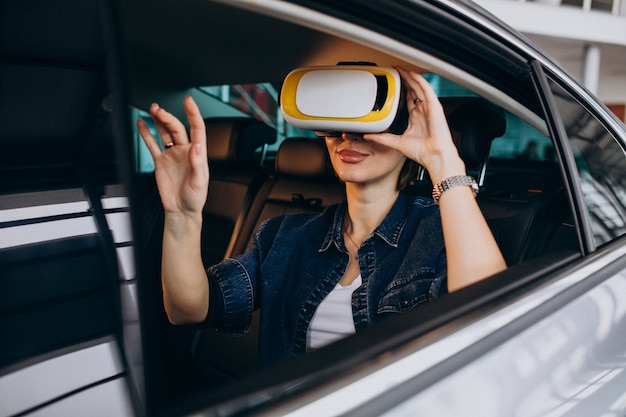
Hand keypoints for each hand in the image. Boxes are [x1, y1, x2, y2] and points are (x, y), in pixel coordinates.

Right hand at [137, 96, 208, 218]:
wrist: (181, 211)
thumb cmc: (195, 199)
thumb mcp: (200, 182)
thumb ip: (197, 164)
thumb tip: (197, 147)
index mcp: (197, 154)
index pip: (197, 128)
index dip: (193, 113)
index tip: (189, 101)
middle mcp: (185, 151)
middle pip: (177, 128)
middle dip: (168, 117)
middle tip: (159, 110)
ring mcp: (172, 155)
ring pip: (165, 132)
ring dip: (159, 120)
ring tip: (152, 109)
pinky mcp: (160, 161)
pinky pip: (152, 144)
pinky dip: (146, 133)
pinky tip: (142, 123)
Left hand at [364, 67, 464, 182]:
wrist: (434, 156)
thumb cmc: (422, 152)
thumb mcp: (396, 143)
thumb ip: (382, 138)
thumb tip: (368, 135)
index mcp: (415, 118)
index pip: (407, 98)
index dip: (400, 89)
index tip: (391, 83)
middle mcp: (422, 111)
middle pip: (412, 90)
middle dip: (404, 79)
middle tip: (394, 70)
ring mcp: (428, 108)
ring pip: (418, 86)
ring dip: (410, 77)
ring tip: (400, 68)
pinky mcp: (434, 106)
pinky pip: (426, 89)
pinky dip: (419, 80)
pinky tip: (412, 73)